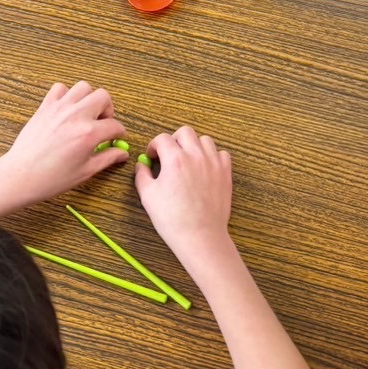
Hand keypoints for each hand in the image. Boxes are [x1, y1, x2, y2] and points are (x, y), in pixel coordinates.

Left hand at [0, 81, 128, 218]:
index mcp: (88, 134)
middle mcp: (76, 116)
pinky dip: (67, 95)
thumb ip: (107, 158)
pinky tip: (67, 110)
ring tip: (86, 114)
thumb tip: (122, 153)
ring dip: (89, 98)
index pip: (115, 125)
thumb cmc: (51, 178)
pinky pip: (60, 88)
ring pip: (84, 87)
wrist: (21, 175)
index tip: (116, 137)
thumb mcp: (85, 171)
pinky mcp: (46, 106)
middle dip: (108, 109)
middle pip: (103, 96)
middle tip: (103, 123)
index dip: (119, 133)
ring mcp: (60, 108)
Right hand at [135, 125, 232, 271]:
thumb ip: (142, 175)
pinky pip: (221, 154)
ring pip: (205, 140)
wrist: (200, 236)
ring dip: (194, 146)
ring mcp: (213, 163)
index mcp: (175, 159)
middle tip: (169, 155)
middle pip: (185, 132)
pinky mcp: (225, 173)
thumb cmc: (173, 219)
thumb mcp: (148, 196)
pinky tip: (205, 168)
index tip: (153, 156)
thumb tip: (142, 165)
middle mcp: (196, 156)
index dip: (154, 146)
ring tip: (188, 161)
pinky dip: (213, 156)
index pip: (162, 139)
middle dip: (174, 140)